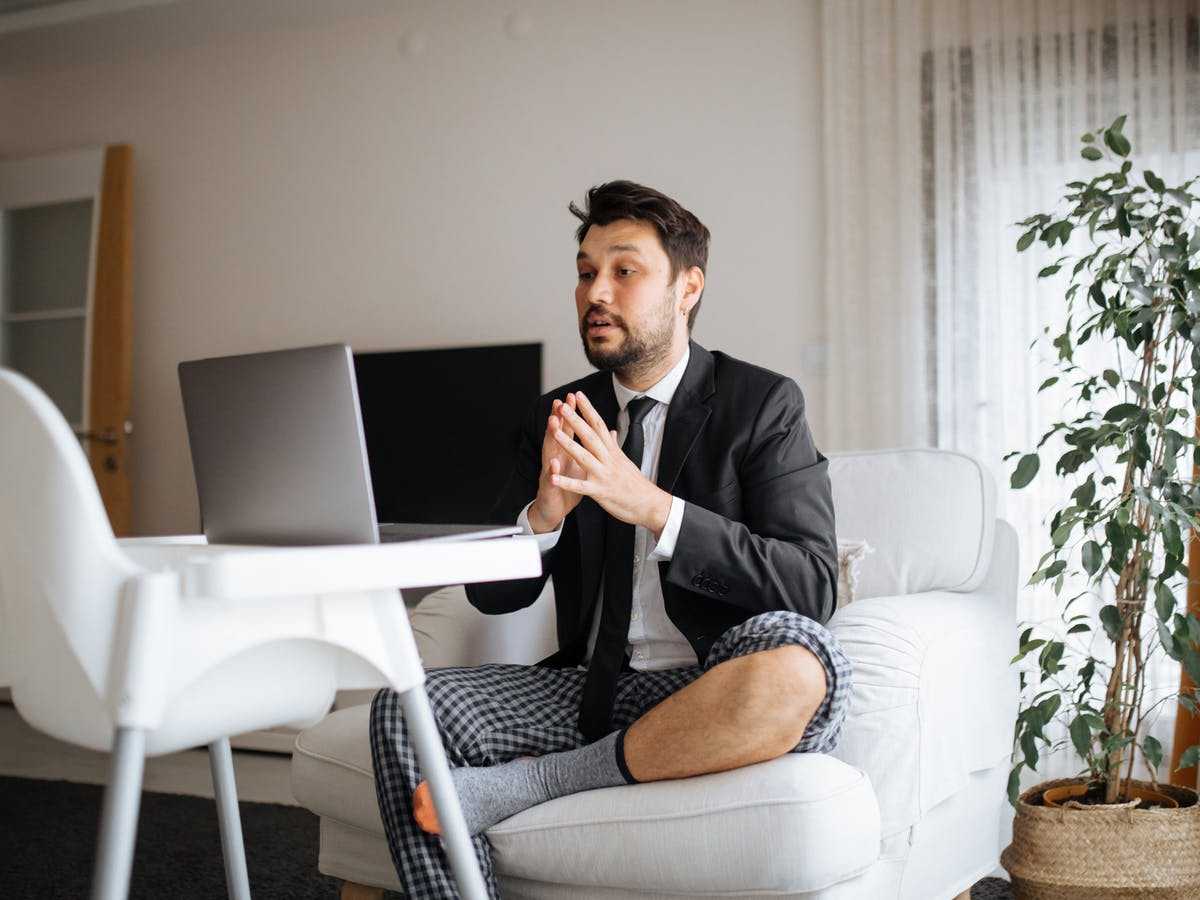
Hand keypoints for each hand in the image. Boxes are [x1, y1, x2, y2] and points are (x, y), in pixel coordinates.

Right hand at [528, 394, 585, 532]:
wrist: (552, 510)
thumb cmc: (565, 487)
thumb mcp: (578, 466)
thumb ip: (585, 449)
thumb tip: (594, 433)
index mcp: (565, 453)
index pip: (569, 430)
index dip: (572, 414)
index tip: (575, 396)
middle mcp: (556, 459)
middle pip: (557, 435)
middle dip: (560, 419)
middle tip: (561, 403)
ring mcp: (550, 473)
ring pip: (550, 453)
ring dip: (552, 439)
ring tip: (553, 425)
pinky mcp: (549, 489)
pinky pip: (551, 481)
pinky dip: (553, 474)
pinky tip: (553, 467)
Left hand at [548, 390, 672, 534]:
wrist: (650, 504)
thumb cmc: (636, 483)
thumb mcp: (625, 461)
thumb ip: (615, 445)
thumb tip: (612, 431)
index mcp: (612, 451)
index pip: (599, 425)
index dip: (588, 409)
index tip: (578, 394)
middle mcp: (608, 459)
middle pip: (590, 436)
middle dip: (576, 420)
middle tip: (563, 406)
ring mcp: (604, 475)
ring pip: (584, 457)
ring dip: (568, 444)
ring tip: (554, 433)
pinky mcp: (600, 491)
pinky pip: (580, 486)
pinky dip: (567, 483)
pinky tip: (553, 478)